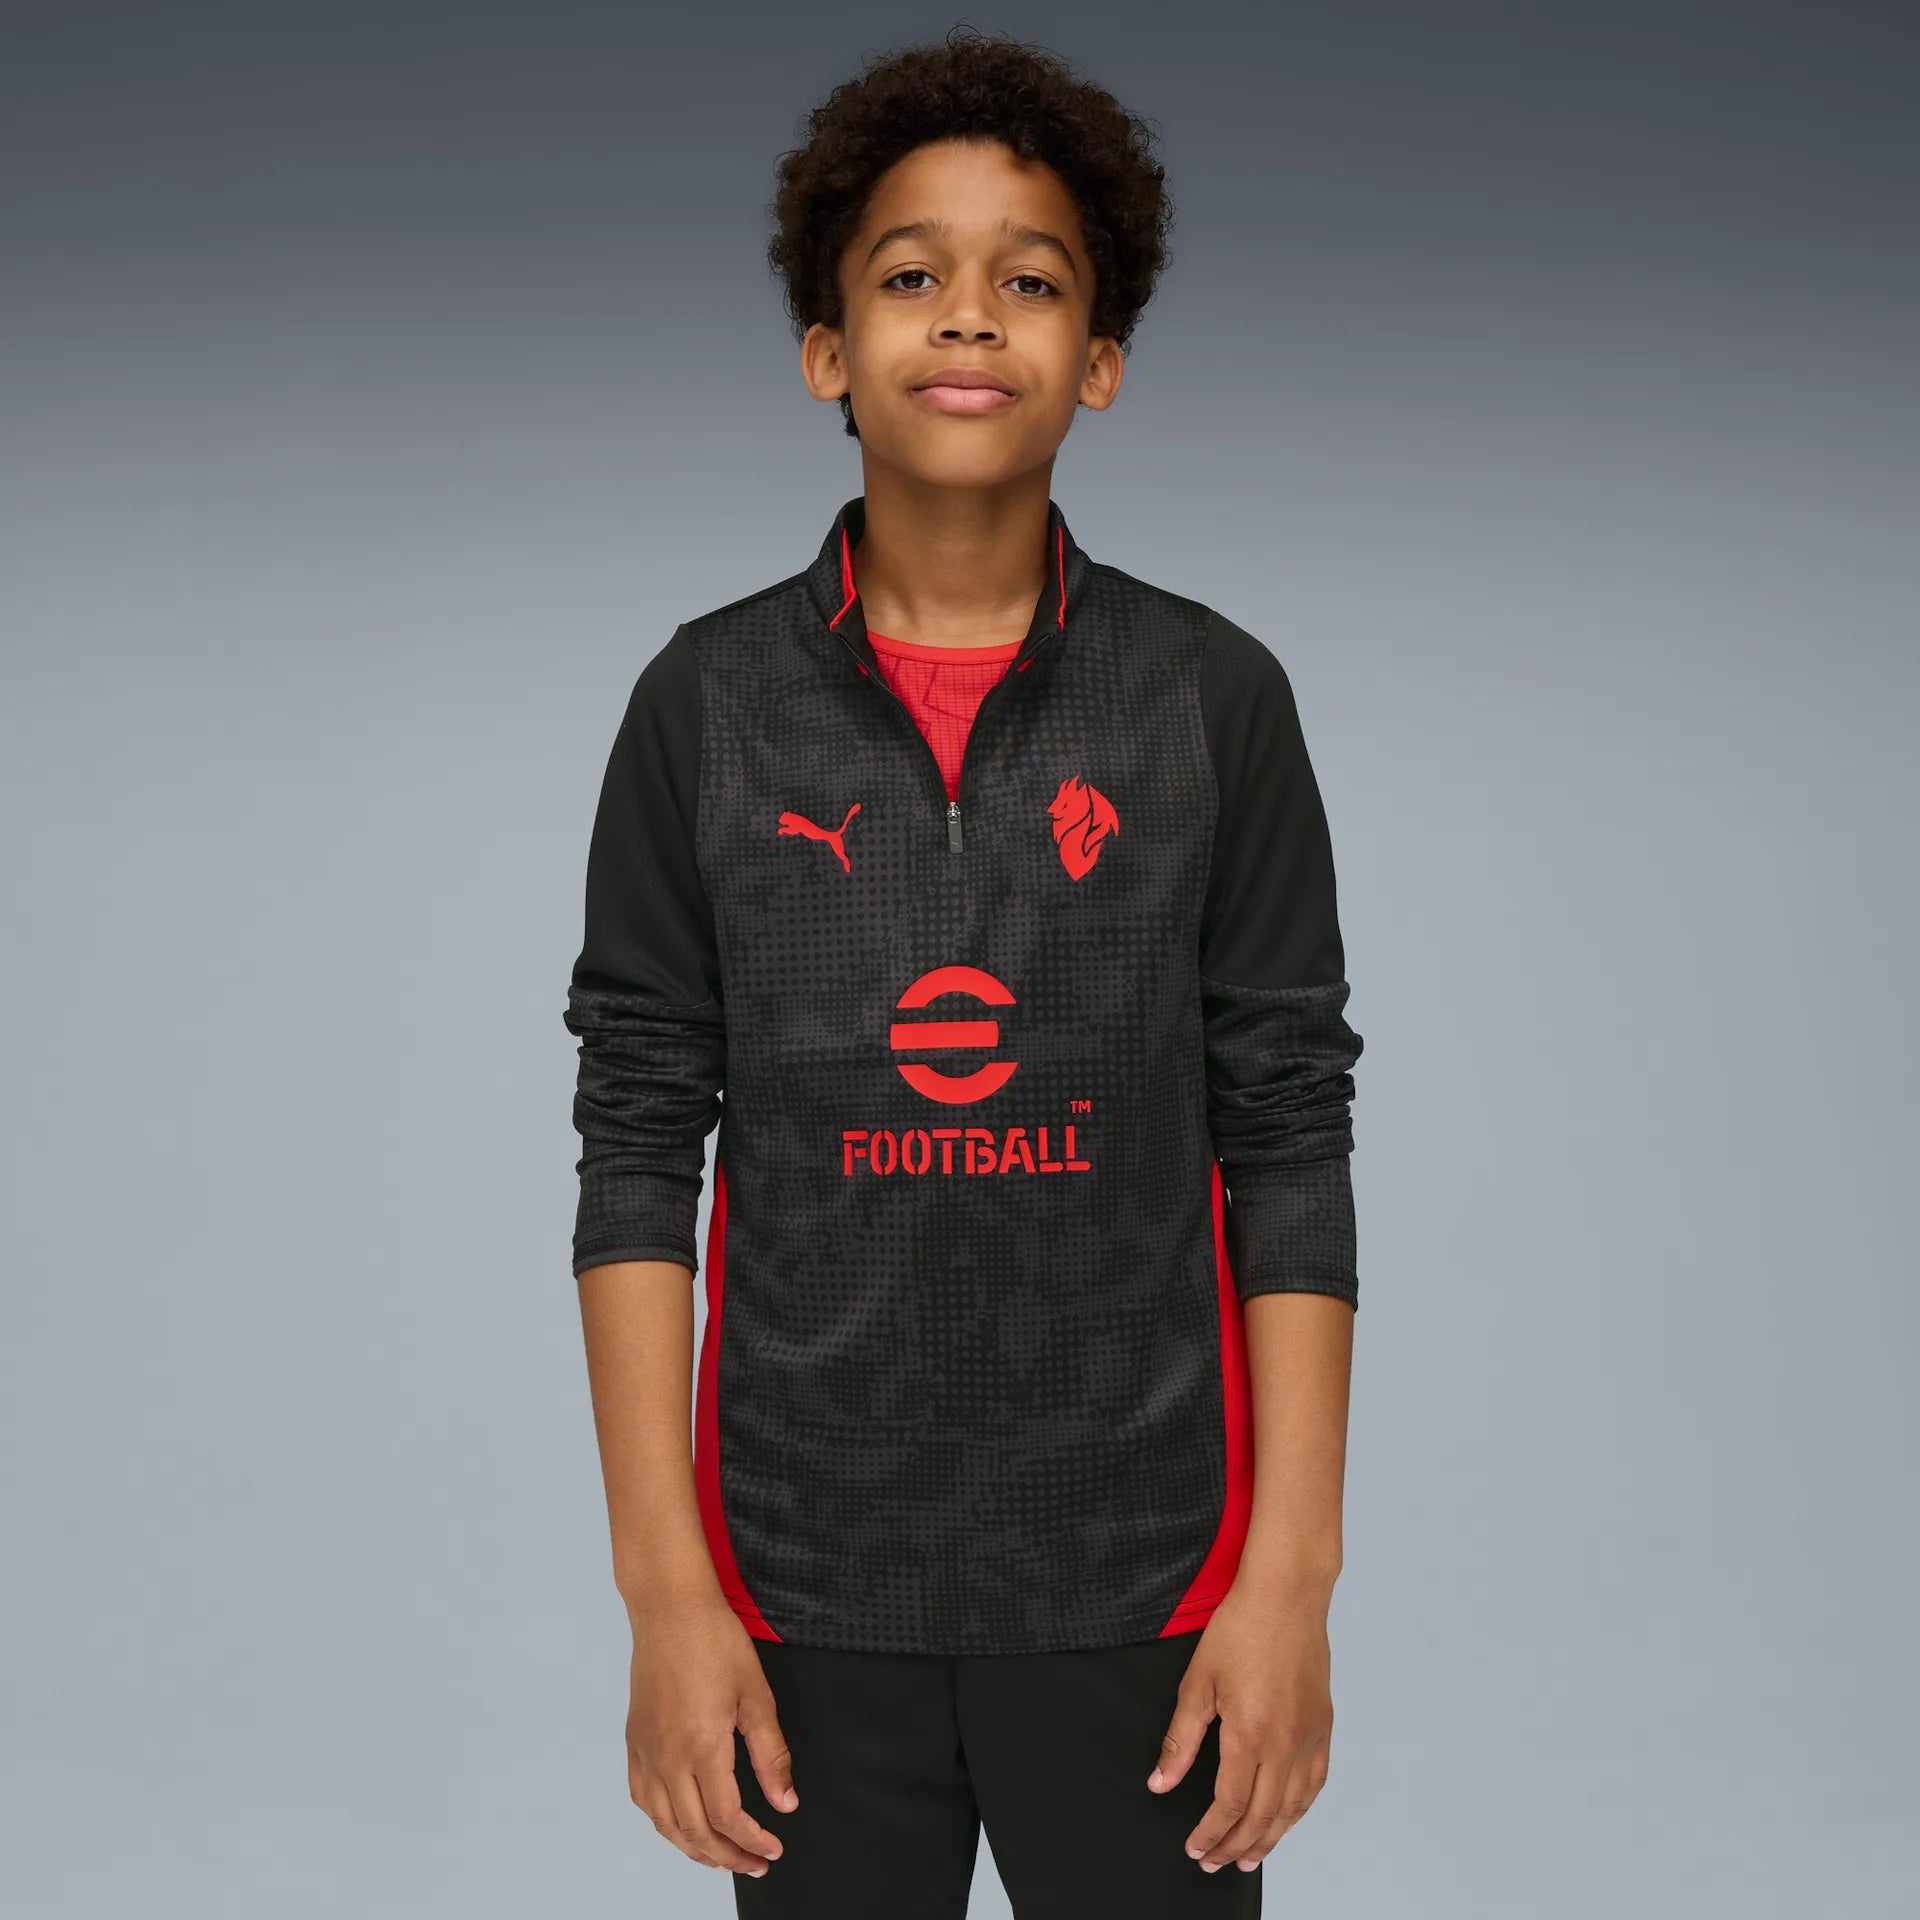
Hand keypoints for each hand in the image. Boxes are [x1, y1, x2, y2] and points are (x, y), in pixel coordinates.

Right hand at [624, 1593, 797, 1877]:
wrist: (670, 1608)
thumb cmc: (716, 1642)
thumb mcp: (757, 1696)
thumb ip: (771, 1755)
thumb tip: (785, 1802)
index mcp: (702, 1747)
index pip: (727, 1818)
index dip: (752, 1841)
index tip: (773, 1849)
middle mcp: (668, 1757)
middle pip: (695, 1831)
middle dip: (727, 1856)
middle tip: (755, 1864)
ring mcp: (645, 1751)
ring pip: (664, 1823)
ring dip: (693, 1848)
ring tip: (721, 1857)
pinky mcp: (634, 1740)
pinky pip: (643, 1798)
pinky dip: (663, 1822)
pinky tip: (680, 1823)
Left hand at [1145, 1580, 1333, 1872]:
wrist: (1285, 1596)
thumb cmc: (1239, 1629)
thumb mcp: (1198, 1683)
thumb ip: (1181, 1739)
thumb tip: (1161, 1781)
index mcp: (1249, 1735)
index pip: (1229, 1804)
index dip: (1211, 1833)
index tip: (1195, 1849)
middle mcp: (1285, 1744)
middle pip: (1262, 1816)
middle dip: (1236, 1846)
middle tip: (1216, 1863)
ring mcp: (1308, 1736)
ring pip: (1292, 1807)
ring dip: (1270, 1837)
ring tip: (1249, 1856)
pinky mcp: (1322, 1725)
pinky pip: (1315, 1782)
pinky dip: (1299, 1809)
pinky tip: (1286, 1816)